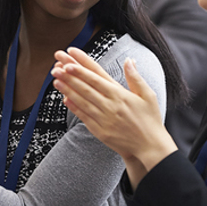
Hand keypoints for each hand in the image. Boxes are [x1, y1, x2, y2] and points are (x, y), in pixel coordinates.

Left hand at [51, 47, 176, 174]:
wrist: (150, 147)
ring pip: (82, 101)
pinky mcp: (100, 131)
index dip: (82, 66)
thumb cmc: (150, 120)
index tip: (70, 58)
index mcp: (121, 94)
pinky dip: (74, 108)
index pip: (97, 76)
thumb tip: (129, 60)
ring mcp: (104, 119)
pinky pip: (84, 117)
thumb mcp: (148, 95)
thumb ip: (135, 77)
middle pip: (86, 87)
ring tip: (56, 79)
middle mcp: (111, 105)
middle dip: (69, 75)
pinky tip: (65, 99)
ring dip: (68, 90)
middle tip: (56, 66)